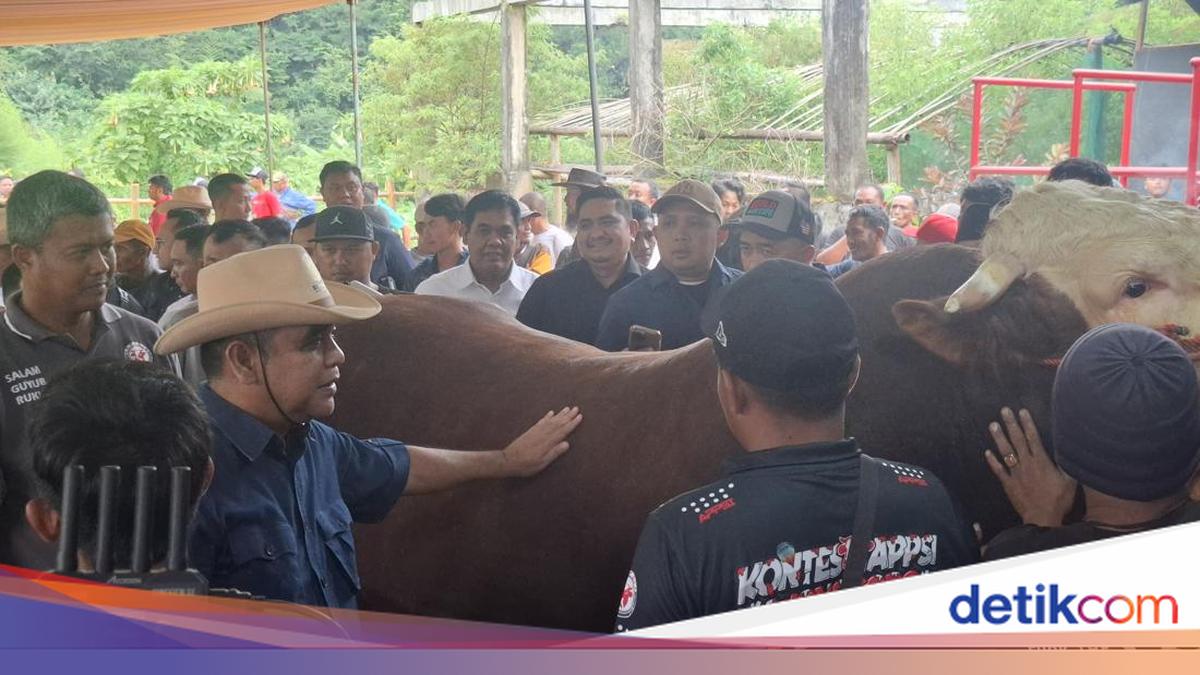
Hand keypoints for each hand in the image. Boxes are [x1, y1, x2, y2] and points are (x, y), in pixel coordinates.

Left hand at [501, 407, 582, 476]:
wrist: (508, 460)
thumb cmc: (526, 464)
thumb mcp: (542, 462)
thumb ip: (554, 453)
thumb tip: (567, 443)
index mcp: (547, 442)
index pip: (563, 430)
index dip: (572, 423)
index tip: (580, 416)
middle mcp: (543, 433)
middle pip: (558, 423)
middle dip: (568, 416)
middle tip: (577, 408)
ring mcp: (536, 431)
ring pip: (551, 420)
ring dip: (560, 414)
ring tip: (567, 408)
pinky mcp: (530, 431)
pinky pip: (541, 421)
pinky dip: (547, 416)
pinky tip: (551, 413)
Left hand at [984, 407, 1075, 526]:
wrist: (1044, 517)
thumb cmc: (1059, 500)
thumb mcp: (1070, 480)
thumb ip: (1066, 465)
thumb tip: (1068, 452)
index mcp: (1042, 462)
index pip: (1033, 438)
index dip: (1027, 423)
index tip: (1022, 411)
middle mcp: (1027, 464)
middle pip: (1017, 440)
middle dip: (1011, 424)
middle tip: (1004, 410)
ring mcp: (1016, 474)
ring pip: (1006, 452)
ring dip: (999, 438)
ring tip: (993, 425)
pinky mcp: (1008, 484)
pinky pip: (998, 471)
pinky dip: (992, 461)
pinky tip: (987, 452)